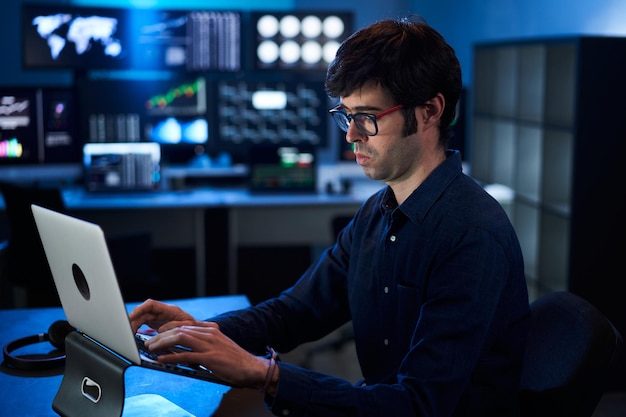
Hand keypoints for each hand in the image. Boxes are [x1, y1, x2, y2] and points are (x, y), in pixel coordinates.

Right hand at [129, 299, 203, 333]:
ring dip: (134, 324)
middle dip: (133, 318)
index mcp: (169, 310)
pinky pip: (143, 322)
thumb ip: (175, 325)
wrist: (197, 331)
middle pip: (143, 311)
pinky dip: (137, 327)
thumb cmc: (195, 327)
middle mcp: (162, 312)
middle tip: (127, 329)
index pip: (150, 305)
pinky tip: (133, 333)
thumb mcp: (187, 326)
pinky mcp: (156, 323)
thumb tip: (162, 329)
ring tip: (129, 333)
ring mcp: (158, 317)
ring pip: (141, 317)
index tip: (132, 317)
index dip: (139, 309)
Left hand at [143, 322, 272, 389]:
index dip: (168, 327)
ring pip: (181, 338)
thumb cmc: (234, 359)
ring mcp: (210, 345)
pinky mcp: (210, 358)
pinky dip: (172, 357)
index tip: (157, 333)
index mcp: (210, 329)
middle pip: (179, 329)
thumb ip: (204, 342)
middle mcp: (209, 334)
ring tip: (151, 348)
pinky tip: (162, 360)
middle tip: (148, 342)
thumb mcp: (219, 345)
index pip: (184, 324)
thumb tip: (185, 347)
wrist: (251, 367)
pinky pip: (187, 356)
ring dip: (162, 343)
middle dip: (161, 335)